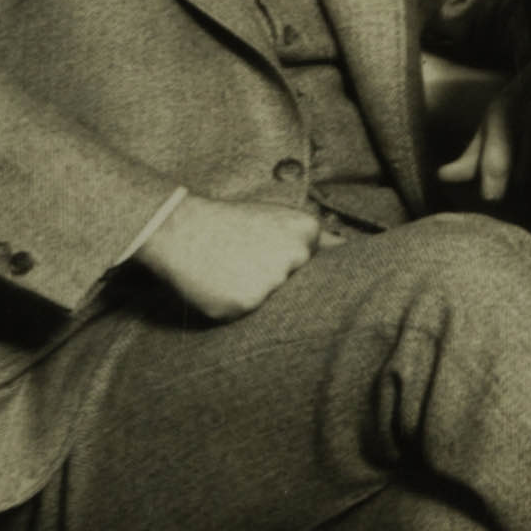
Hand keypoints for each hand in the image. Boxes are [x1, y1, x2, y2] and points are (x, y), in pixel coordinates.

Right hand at [131, 195, 324, 319]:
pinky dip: (229, 302)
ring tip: (227, 266)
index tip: (263, 249)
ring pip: (268, 301)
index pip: (314, 265)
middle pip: (293, 286)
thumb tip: (352, 249)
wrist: (178, 227)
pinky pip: (242, 313)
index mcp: (307, 231)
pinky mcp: (242, 305)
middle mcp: (295, 257)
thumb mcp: (278, 218)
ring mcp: (269, 283)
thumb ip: (315, 238)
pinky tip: (216, 281)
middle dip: (270, 277)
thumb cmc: (230, 223)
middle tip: (242, 259)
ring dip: (250, 291)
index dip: (284, 261)